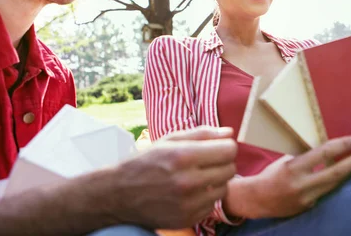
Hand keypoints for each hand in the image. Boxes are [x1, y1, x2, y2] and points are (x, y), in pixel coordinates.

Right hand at [110, 126, 236, 229]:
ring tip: (198, 177)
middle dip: (222, 163)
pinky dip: (206, 197)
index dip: (226, 146)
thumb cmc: (146, 162)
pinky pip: (213, 204)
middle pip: (230, 169)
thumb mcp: (170, 140)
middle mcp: (187, 181)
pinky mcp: (188, 218)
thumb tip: (230, 133)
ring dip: (216, 181)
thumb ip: (203, 134)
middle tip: (207, 162)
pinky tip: (191, 192)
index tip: (218, 148)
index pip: (228, 150)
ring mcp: (188, 203)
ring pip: (224, 188)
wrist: (120, 194)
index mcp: (183, 156)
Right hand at [244, 137, 350, 217]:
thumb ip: (306, 157)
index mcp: (294, 168)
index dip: (341, 146)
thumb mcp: (287, 160)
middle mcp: (302, 185)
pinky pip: (326, 192)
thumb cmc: (271, 174)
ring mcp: (307, 199)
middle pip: (335, 173)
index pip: (323, 154)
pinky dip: (336, 182)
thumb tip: (328, 149)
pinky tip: (344, 175)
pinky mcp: (309, 207)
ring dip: (350, 173)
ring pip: (335, 185)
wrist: (257, 199)